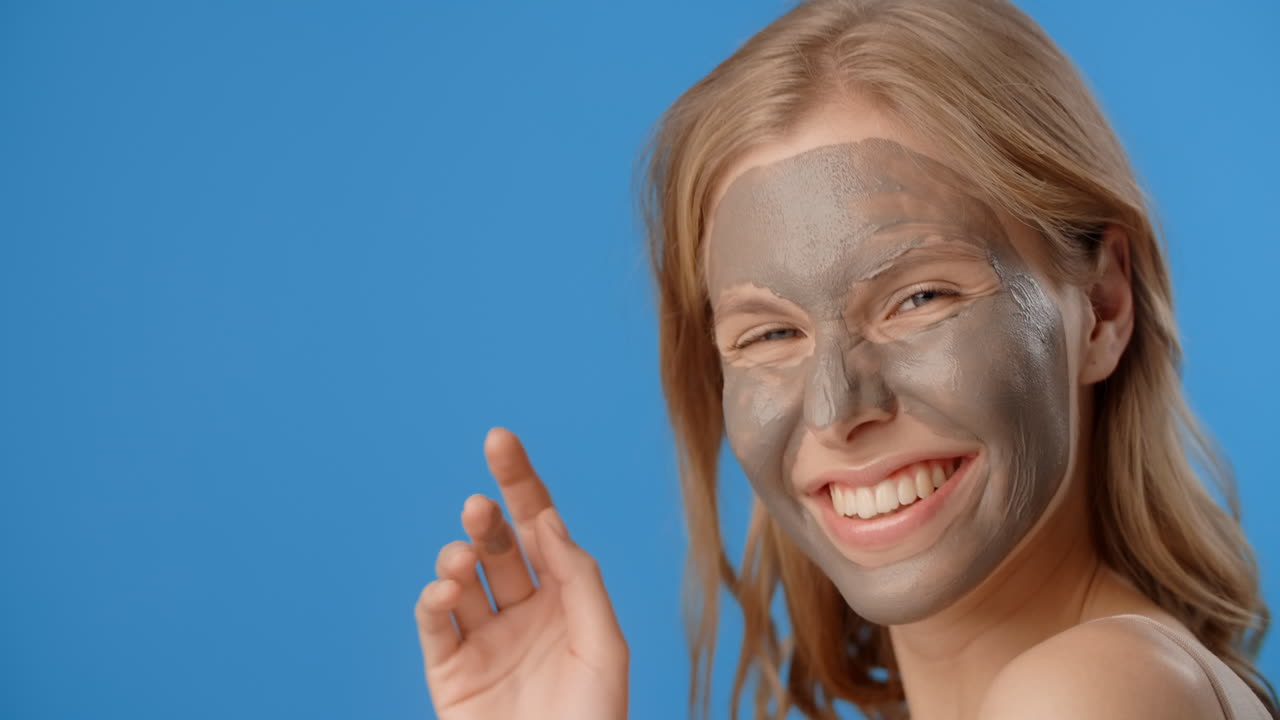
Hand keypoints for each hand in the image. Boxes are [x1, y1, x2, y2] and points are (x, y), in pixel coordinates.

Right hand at [414, 427, 628, 719]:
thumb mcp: (605, 648)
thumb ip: (581, 580)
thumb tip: (551, 521)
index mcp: (568, 600)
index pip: (542, 528)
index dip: (522, 483)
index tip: (499, 440)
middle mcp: (525, 612)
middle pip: (499, 544)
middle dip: (486, 517)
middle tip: (479, 507)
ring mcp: (485, 640)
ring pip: (462, 578)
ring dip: (458, 558)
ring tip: (462, 563)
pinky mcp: (450, 672)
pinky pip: (435, 623)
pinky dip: (433, 599)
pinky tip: (445, 593)